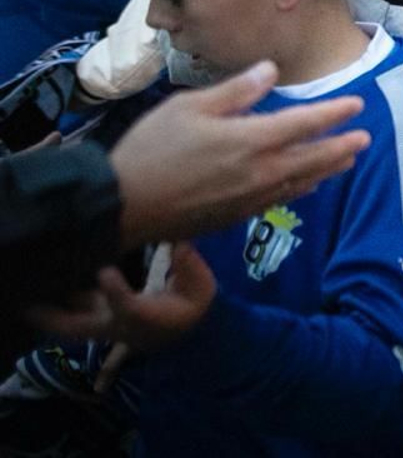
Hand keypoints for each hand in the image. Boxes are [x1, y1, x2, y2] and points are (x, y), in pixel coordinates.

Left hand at [26, 242, 215, 349]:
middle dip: (54, 316)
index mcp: (145, 318)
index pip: (126, 308)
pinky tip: (44, 291)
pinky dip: (59, 306)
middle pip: (80, 327)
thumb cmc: (193, 307)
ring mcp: (108, 325)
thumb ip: (190, 266)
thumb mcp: (202, 287)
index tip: (105, 272)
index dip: (114, 292)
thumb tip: (179, 242)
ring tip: (25, 300)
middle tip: (29, 306)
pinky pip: (75, 315)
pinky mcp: (103, 320)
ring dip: (49, 312)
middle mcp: (120, 326)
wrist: (190, 334)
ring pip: (72, 323)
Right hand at [109, 61, 369, 247]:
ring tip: (347, 160)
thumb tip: (271, 70)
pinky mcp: (237, 216)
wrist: (121, 205)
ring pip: (301, 181)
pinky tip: (307, 185)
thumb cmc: (151, 148)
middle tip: (365, 138)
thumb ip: (237, 91)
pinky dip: (301, 189)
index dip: (334, 113)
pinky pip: (281, 200)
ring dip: (328, 168)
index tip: (357, 105)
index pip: (306, 123)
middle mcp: (260, 171)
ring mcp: (250, 198)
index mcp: (251, 139)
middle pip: (313, 156)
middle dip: (341, 145)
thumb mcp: (189, 107)